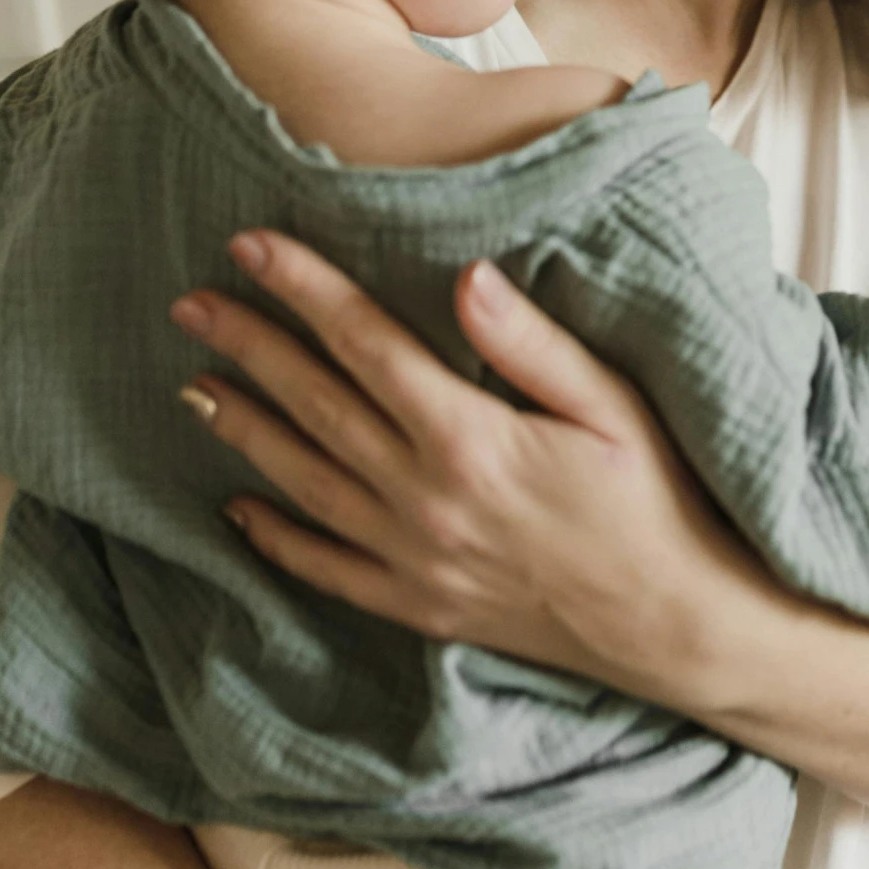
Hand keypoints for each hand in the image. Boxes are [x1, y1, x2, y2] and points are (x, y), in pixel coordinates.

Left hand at [169, 232, 754, 695]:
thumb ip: (532, 343)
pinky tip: (237, 508)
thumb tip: (465, 275)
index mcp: (471, 437)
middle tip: (189, 303)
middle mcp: (426, 499)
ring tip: (193, 387)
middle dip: (249, 347)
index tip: (250, 244)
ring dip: (244, 431)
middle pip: (317, 405)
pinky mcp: (420, 606)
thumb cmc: (657, 500)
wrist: (679, 624)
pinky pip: (327, 570)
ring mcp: (415, 559)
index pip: (365, 345)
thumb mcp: (613, 405)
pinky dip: (276, 539)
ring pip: (304, 484)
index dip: (304, 289)